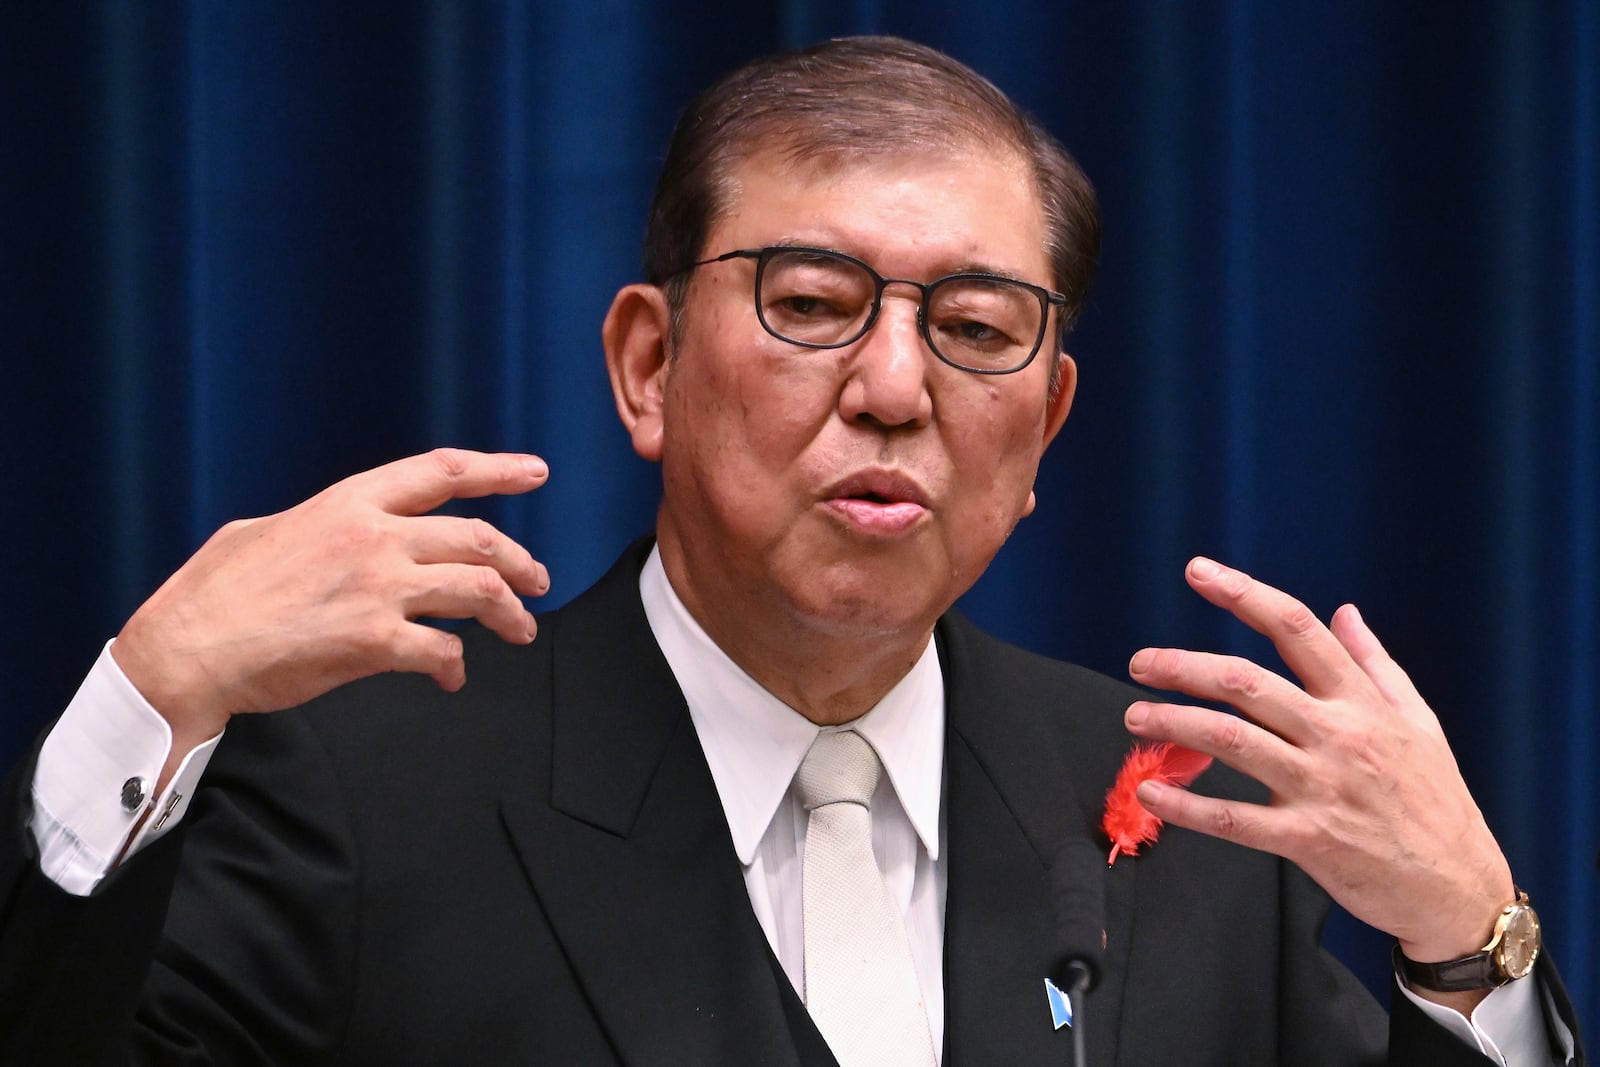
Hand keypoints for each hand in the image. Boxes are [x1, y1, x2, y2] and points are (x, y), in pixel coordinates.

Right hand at [112, 448, 550, 764]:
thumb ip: (318, 525)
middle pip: (479, 539)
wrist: (189, 648)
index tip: (535, 472)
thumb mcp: (264, 529)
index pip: (442, 472)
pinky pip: (443, 651)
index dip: (498, 470)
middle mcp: (374, 537)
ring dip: (511, 613)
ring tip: (521, 629)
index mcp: (350, 502)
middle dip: (521, 563)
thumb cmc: (215, 593)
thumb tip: (336, 533)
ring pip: (480, 591)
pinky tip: (453, 676)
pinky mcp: (374, 641)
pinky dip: (457, 666)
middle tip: (537, 582)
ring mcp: (379, 588)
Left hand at [1123, 557, 1512, 975]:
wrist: (1460, 889)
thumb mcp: (1419, 721)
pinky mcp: (1309, 840)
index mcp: (1361, 701)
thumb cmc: (1437, 801)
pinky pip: (1234, 819)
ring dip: (1173, 724)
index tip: (1198, 572)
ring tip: (1135, 717)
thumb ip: (1375, 664)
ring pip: (1230, 741)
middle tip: (1139, 664)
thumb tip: (1344, 611)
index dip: (1243, 593)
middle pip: (1245, 682)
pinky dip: (1187, 805)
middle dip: (1182, 667)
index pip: (1295, 627)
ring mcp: (1321, 787)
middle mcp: (1338, 735)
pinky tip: (1151, 790)